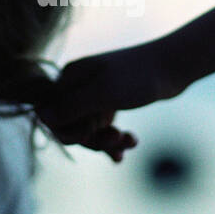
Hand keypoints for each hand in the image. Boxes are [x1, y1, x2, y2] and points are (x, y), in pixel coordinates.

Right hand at [38, 40, 183, 160]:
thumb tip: (40, 116)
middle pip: (71, 125)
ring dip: (107, 141)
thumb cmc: (138, 76)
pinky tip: (125, 149)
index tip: (89, 135)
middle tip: (116, 140)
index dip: (68, 131)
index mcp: (70, 77)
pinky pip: (104, 128)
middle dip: (93, 139)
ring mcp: (95, 94)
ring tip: (129, 142)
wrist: (174, 64)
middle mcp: (79, 85)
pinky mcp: (111, 101)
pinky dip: (114, 140)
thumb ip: (71, 106)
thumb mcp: (103, 94)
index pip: (53, 114)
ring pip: (89, 130)